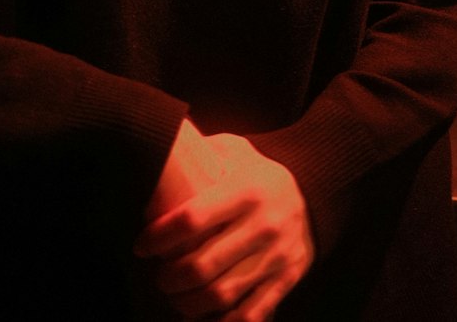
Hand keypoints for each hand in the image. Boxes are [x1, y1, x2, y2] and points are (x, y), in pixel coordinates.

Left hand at [135, 130, 314, 320]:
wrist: (314, 191)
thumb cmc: (257, 173)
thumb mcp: (235, 152)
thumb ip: (201, 153)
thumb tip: (159, 158)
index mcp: (247, 189)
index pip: (192, 219)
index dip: (159, 237)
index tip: (142, 245)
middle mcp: (265, 223)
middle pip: (202, 265)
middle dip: (169, 277)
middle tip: (159, 275)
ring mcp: (278, 255)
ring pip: (222, 295)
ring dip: (188, 303)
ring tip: (175, 295)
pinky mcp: (287, 279)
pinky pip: (250, 314)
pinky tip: (200, 317)